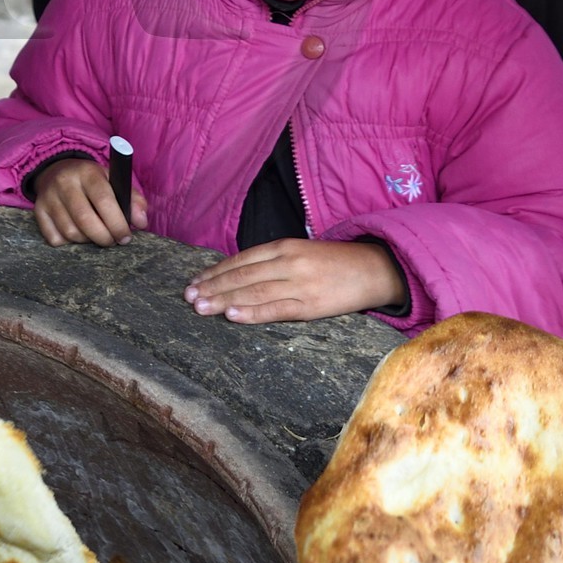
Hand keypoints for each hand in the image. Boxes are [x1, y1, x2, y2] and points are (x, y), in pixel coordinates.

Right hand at [32, 157, 149, 247]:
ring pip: (70, 232)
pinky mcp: (38, 210)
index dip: (117, 223)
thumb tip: (141, 223)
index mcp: (88, 172)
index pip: (104, 201)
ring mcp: (48, 197)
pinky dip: (68, 242)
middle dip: (104, 237)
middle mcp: (65, 183)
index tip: (126, 237)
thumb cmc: (93, 181)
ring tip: (96, 235)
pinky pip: (54, 238)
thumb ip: (133, 200)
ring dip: (87, 241)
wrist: (57, 170)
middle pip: (85, 220)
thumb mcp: (114, 181)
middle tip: (112, 241)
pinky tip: (77, 233)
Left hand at [186, 238, 407, 323]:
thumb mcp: (301, 252)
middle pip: (242, 275)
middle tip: (188, 297)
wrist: (374, 269)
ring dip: (223, 300)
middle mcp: (288, 262)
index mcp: (284, 247)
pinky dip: (252, 312)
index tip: (195, 281)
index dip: (216, 271)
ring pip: (253, 292)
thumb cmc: (333, 263)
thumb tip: (238, 276)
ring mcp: (299, 283)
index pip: (241, 260)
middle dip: (212, 286)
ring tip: (201, 307)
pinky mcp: (311, 305)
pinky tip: (232, 315)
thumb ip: (272, 262)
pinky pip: (276, 309)